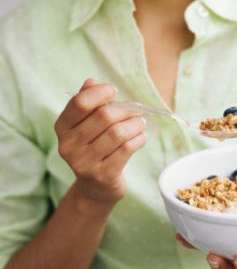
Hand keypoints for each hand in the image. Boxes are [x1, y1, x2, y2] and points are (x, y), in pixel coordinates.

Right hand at [55, 79, 147, 204]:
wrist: (96, 186)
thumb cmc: (94, 146)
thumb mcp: (87, 124)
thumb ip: (89, 102)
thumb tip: (92, 82)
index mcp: (62, 127)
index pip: (80, 103)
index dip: (101, 93)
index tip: (113, 91)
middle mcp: (69, 146)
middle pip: (104, 116)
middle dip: (126, 110)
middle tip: (136, 111)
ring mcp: (84, 163)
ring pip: (118, 133)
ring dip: (136, 124)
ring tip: (140, 123)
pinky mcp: (103, 175)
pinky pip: (127, 149)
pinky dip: (139, 139)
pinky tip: (141, 137)